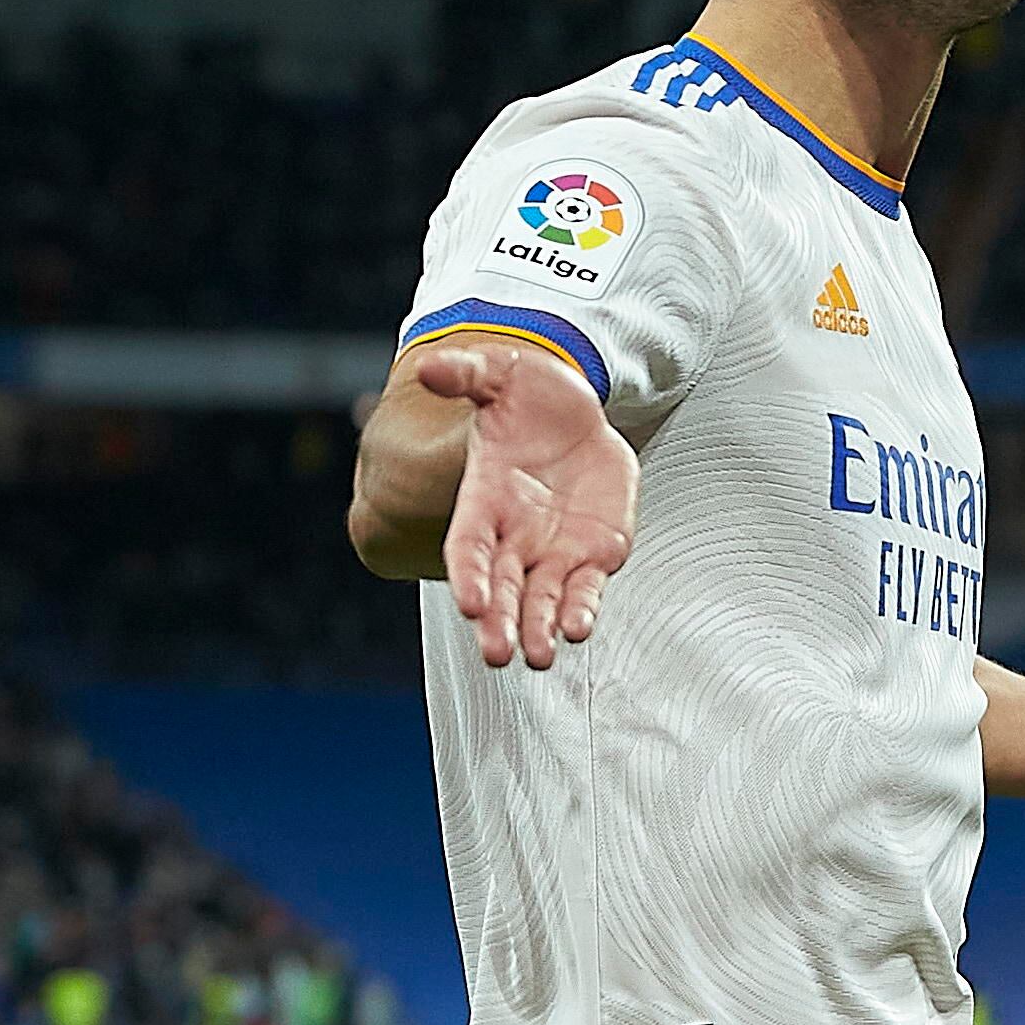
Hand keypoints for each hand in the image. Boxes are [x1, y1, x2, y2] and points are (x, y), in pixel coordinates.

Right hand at [412, 343, 637, 670]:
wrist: (576, 414)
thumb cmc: (530, 395)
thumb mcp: (502, 374)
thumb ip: (469, 374)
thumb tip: (430, 366)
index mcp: (484, 496)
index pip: (468, 544)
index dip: (468, 573)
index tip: (468, 603)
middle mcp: (514, 533)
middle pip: (501, 586)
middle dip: (499, 621)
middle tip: (497, 655)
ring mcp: (554, 548)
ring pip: (541, 599)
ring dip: (539, 628)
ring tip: (540, 657)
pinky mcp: (594, 553)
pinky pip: (585, 590)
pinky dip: (580, 610)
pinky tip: (579, 629)